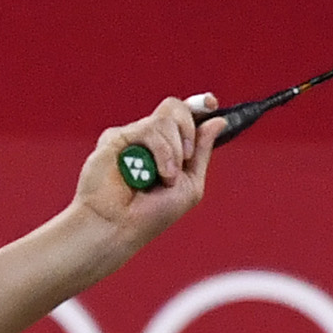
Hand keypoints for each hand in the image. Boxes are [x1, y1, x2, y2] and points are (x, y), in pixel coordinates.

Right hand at [73, 93, 223, 239]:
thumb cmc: (150, 216)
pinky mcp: (114, 138)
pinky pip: (148, 128)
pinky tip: (151, 173)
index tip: (212, 104)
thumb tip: (218, 121)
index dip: (200, 105)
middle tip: (186, 158)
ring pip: (164, 119)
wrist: (121, 228)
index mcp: (167, 147)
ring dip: (173, 151)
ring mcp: (131, 137)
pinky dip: (160, 151)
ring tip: (166, 176)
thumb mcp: (190, 184)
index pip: (185, 115)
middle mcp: (149, 139)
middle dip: (188, 130)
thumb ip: (202, 152)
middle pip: (175, 108)